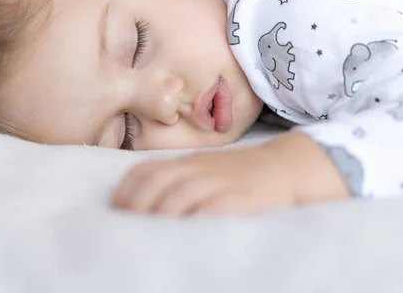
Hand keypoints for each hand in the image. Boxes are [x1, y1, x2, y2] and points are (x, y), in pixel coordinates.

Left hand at [111, 132, 350, 215]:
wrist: (285, 166)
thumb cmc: (238, 175)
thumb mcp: (203, 170)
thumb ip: (175, 182)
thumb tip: (141, 207)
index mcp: (185, 162)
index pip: (143, 172)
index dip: (125, 193)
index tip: (116, 214)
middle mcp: (198, 169)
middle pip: (156, 184)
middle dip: (135, 208)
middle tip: (127, 232)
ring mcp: (220, 182)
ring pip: (179, 196)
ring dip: (158, 218)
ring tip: (148, 240)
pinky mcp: (241, 198)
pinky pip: (212, 207)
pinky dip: (193, 220)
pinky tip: (184, 236)